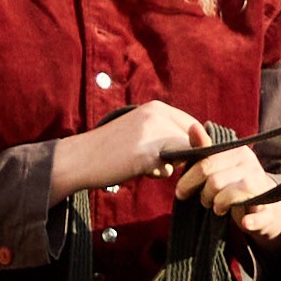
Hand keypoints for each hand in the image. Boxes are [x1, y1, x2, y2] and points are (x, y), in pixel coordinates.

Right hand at [50, 100, 206, 194]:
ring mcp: (153, 132)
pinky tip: (140, 169)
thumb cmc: (111, 150)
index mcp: (156, 107)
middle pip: (193, 140)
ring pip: (185, 153)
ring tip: (146, 164)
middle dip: (182, 155)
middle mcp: (157, 114)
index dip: (188, 143)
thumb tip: (200, 145)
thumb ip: (166, 133)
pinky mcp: (147, 152)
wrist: (80, 158)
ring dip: (172, 165)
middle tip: (155, 161)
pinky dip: (160, 173)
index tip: (172, 155)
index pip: (193, 125)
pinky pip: (171, 167)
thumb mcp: (140, 130)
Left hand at [175, 140, 277, 217]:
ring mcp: (262, 187)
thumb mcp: (217, 165)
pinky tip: (245, 222)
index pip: (206, 163)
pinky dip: (251, 220)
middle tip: (204, 201)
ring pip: (228, 195)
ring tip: (218, 207)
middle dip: (204, 194)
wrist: (264, 205)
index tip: (180, 193)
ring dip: (217, 205)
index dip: (189, 180)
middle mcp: (251, 165)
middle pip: (214, 181)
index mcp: (237, 151)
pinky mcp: (269, 209)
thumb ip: (204, 148)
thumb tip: (193, 126)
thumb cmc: (232, 183)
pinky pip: (259, 215)